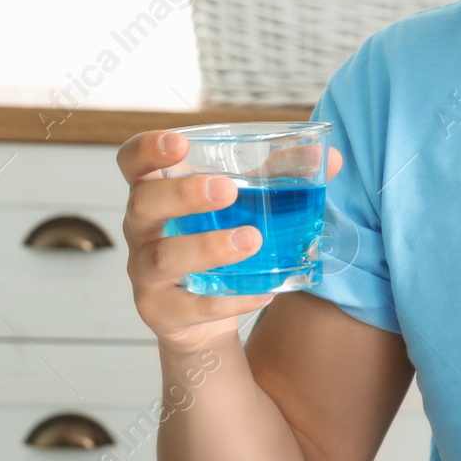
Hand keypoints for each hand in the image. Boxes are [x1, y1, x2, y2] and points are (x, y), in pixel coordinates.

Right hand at [117, 129, 343, 353]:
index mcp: (157, 192)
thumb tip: (329, 157)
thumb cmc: (218, 239)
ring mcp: (145, 272)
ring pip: (164, 257)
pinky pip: (192, 306)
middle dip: (183, 194)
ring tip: (252, 240)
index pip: (131, 163)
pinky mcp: (161, 311)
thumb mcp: (243, 206)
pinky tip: (262, 290)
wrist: (202, 316)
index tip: (180, 143)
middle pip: (144, 203)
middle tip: (226, 190)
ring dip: (208, 247)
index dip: (147, 149)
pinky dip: (230, 299)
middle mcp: (142, 229)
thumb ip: (280, 178)